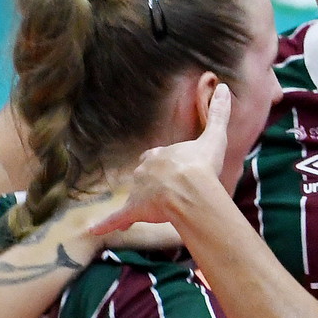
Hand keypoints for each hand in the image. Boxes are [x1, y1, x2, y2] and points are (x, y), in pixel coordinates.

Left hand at [89, 84, 234, 235]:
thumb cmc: (202, 165)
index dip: (163, 164)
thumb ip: (218, 114)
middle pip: (144, 175)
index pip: (156, 156)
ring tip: (151, 212)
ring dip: (141, 203)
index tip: (172, 169)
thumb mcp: (214, 137)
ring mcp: (139, 190)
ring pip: (135, 196)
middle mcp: (146, 170)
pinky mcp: (135, 210)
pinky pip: (117, 218)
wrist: (190, 188)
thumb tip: (223, 87)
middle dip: (152, 183)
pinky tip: (93, 231)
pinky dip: (105, 224)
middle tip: (165, 192)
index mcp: (161, 154)